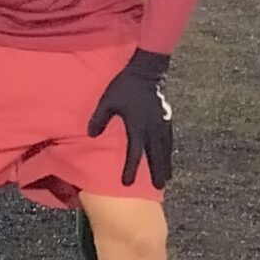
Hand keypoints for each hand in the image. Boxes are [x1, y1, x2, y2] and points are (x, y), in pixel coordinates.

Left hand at [87, 49, 174, 188]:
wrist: (146, 71)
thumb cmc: (124, 87)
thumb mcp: (107, 101)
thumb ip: (99, 119)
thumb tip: (90, 135)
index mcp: (138, 126)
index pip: (134, 153)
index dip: (131, 169)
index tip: (127, 184)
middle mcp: (153, 128)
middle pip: (156, 156)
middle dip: (157, 172)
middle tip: (159, 188)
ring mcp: (162, 124)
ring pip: (165, 149)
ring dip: (166, 164)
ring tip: (166, 178)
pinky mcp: (166, 119)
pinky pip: (169, 140)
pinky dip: (168, 152)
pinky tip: (168, 158)